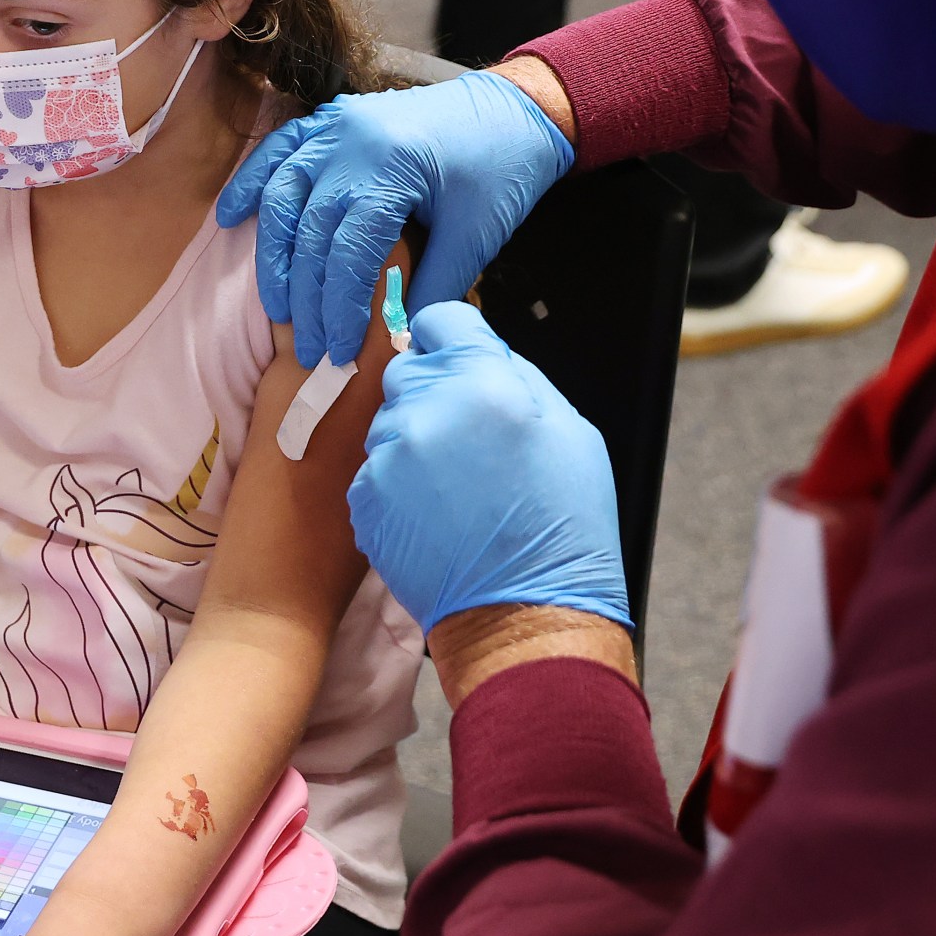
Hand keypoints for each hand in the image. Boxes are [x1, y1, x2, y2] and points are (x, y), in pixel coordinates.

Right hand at [216, 69, 571, 366]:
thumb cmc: (502, 170)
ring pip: (282, 196)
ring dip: (272, 257)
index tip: (339, 352)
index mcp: (393, 167)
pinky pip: (278, 151)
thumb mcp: (476, 236)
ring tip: (276, 310)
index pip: (349, 252)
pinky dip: (251, 184)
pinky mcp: (332, 121)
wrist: (514, 108)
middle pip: (309, 232)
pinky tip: (229, 218)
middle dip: (306, 299)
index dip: (340, 308)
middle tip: (309, 349)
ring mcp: (337, 127)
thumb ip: (433, 287)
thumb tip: (396, 341)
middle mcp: (353, 141)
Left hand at [347, 302, 628, 631]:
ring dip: (413, 438)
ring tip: (454, 485)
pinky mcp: (365, 498)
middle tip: (467, 438)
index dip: (451, 338)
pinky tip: (434, 512)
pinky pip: (374, 468)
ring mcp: (390, 457)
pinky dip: (397, 483)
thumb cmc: (560, 529)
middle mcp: (427, 410)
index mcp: (484, 384)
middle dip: (433, 391)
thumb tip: (481, 350)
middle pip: (408, 369)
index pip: (440, 320)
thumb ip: (518, 376)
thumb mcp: (570, 432)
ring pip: (388, 421)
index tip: (458, 358)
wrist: (521, 616)